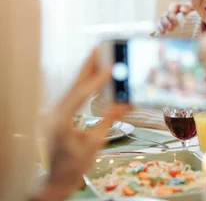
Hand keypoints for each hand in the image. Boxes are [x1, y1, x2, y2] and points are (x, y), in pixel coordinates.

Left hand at [36, 49, 129, 200]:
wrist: (58, 180)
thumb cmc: (74, 165)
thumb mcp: (95, 142)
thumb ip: (109, 120)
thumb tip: (127, 103)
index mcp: (62, 119)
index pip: (81, 94)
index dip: (97, 80)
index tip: (111, 68)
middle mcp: (56, 112)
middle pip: (75, 83)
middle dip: (88, 65)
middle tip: (100, 47)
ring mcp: (57, 113)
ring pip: (74, 87)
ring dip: (88, 72)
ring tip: (100, 56)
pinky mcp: (61, 115)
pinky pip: (75, 94)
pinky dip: (86, 84)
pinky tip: (96, 77)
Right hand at [152, 2, 192, 35]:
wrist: (195, 21)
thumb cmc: (195, 13)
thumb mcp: (193, 8)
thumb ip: (189, 7)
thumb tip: (183, 10)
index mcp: (177, 6)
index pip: (171, 7)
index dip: (171, 15)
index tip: (175, 22)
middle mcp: (171, 12)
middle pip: (165, 15)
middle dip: (166, 22)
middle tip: (171, 28)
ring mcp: (167, 19)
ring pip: (161, 21)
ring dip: (161, 26)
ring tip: (164, 32)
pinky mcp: (166, 26)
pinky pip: (159, 26)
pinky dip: (156, 30)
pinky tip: (154, 34)